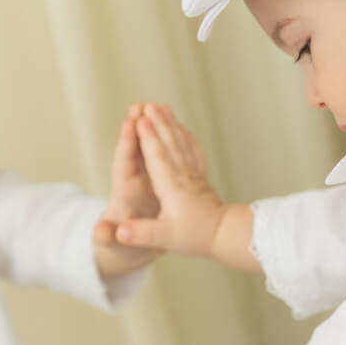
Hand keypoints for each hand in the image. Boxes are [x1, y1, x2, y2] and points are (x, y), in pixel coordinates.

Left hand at [94, 104, 162, 273]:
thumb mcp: (113, 246)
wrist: (130, 252)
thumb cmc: (121, 249)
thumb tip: (99, 232)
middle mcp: (135, 183)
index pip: (124, 164)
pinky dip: (169, 142)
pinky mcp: (158, 185)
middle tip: (144, 104)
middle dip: (139, 127)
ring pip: (150, 150)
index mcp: (125, 194)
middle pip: (136, 150)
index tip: (130, 123)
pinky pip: (163, 158)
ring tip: (164, 107)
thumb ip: (106, 237)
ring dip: (155, 129)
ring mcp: (147, 182)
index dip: (127, 143)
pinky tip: (179, 127)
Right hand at [115, 103, 225, 257]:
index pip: (157, 158)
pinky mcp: (199, 179)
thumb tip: (120, 233)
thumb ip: (142, 234)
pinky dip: (186, 137)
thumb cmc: (195, 237)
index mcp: (172, 188)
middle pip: (168, 144)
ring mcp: (193, 175)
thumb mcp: (165, 240)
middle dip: (157, 123)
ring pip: (181, 143)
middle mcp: (183, 177)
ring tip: (163, 107)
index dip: (148, 138)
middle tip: (148, 104)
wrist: (225, 235)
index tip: (139, 119)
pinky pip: (192, 152)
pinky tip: (183, 128)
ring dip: (171, 124)